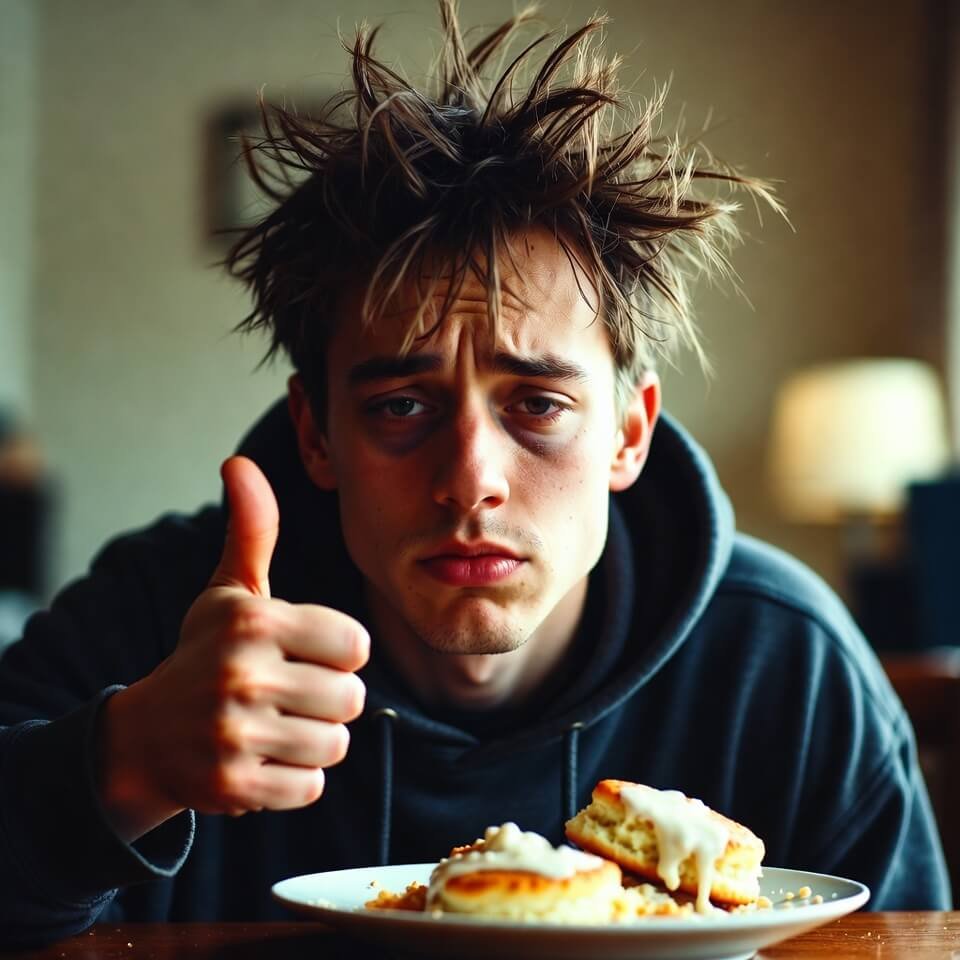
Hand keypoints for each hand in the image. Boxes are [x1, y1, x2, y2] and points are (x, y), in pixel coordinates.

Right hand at [97, 456, 368, 840]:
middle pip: (352, 698)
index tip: (308, 654)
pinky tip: (264, 759)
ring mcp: (235, 734)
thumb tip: (240, 462)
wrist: (144, 736)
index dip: (339, 653)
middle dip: (331, 700)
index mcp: (255, 622)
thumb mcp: (229, 593)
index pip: (356, 644)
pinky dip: (295, 779)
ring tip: (277, 726)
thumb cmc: (204, 654)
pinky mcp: (233, 786)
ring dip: (314, 740)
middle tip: (290, 696)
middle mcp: (242, 674)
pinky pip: (311, 787)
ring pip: (335, 744)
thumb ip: (252, 532)